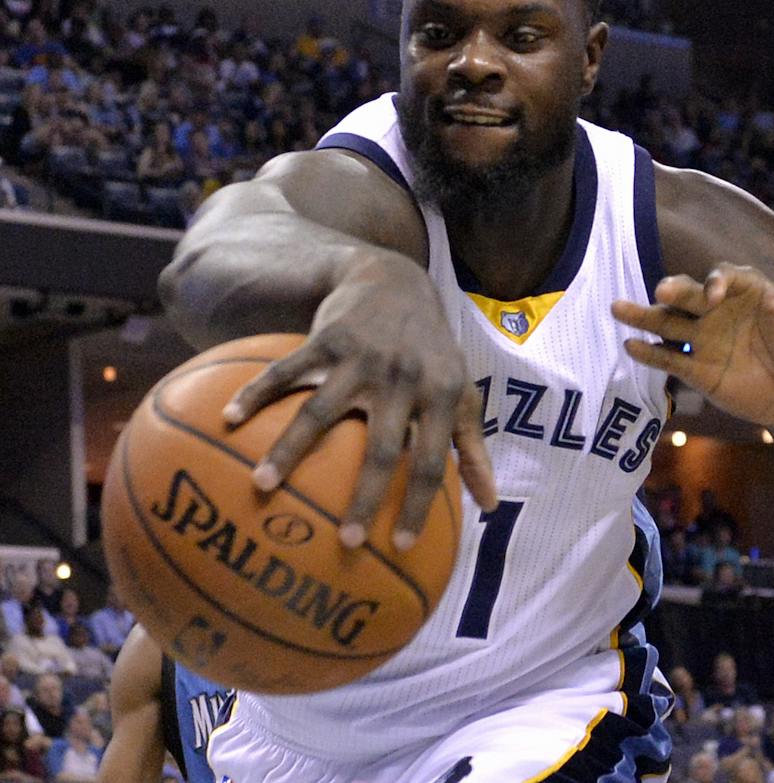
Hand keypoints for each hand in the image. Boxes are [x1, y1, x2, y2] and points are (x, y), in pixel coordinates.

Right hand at [222, 251, 496, 547]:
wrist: (398, 282)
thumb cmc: (432, 352)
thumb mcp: (463, 392)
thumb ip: (474, 448)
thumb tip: (490, 506)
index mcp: (441, 396)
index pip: (432, 461)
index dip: (419, 504)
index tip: (399, 547)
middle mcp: (404, 379)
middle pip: (383, 447)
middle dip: (365, 496)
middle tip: (344, 541)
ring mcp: (364, 358)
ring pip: (322, 411)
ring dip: (289, 449)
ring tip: (262, 486)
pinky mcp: (328, 338)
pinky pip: (287, 369)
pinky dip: (257, 392)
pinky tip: (229, 418)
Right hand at [611, 251, 773, 426]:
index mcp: (745, 289)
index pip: (722, 277)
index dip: (715, 282)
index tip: (714, 298)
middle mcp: (717, 309)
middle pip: (688, 294)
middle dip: (674, 290)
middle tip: (662, 292)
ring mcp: (704, 338)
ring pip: (668, 322)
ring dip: (644, 314)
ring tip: (617, 308)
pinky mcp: (697, 370)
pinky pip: (669, 358)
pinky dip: (650, 352)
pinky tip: (631, 346)